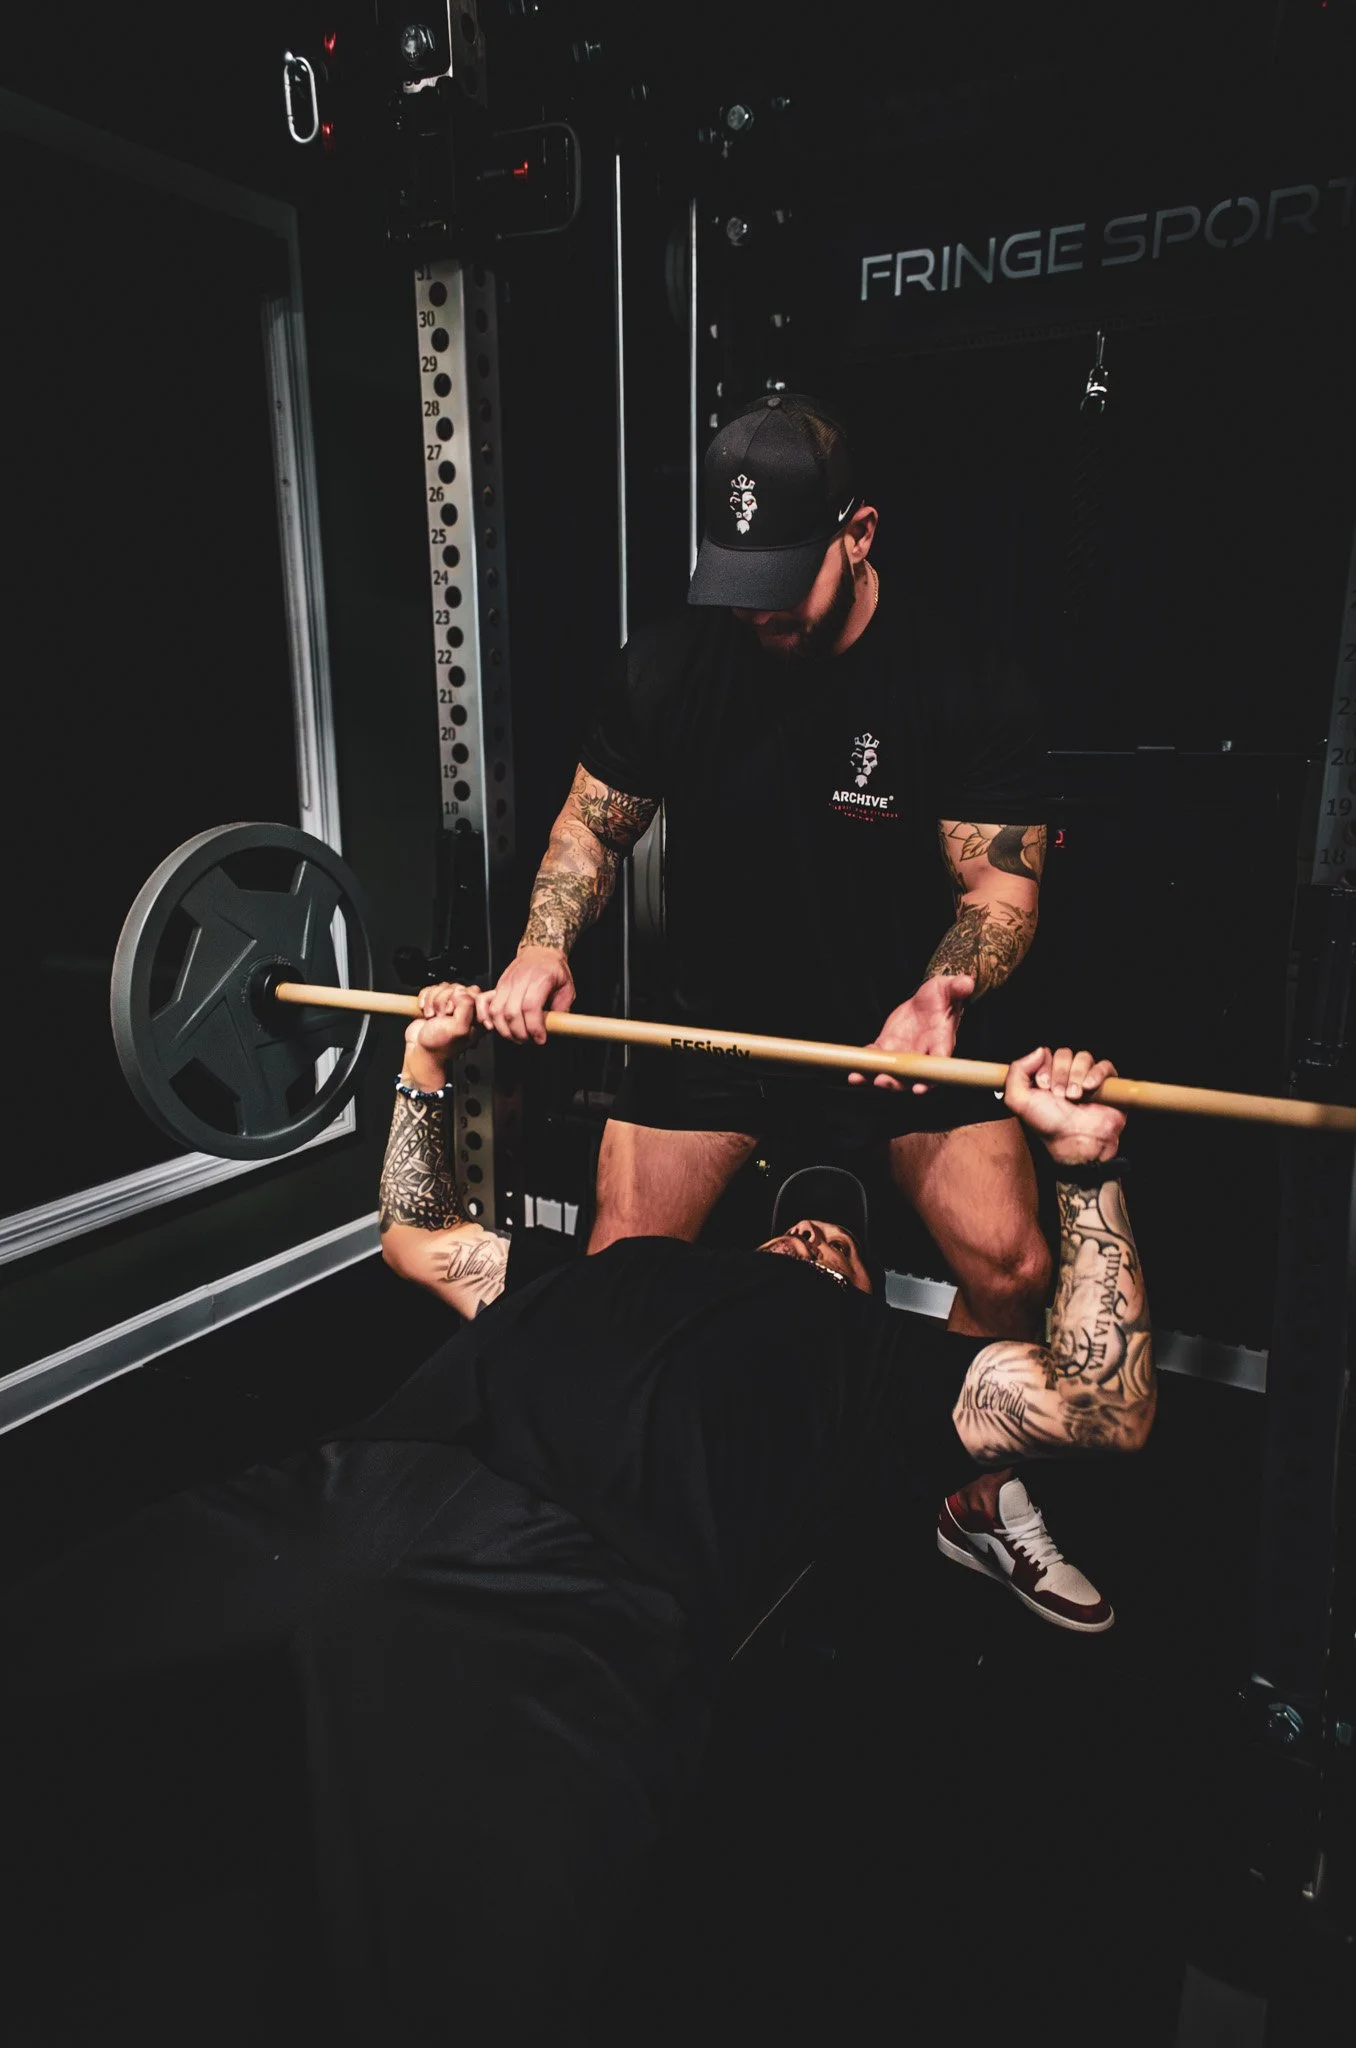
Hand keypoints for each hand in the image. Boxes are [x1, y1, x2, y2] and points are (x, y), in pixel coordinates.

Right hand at [400, 982, 482, 1088]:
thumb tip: (462, 991)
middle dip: (443, 1000)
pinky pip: (432, 988)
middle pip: (457, 987)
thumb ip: (466, 1007)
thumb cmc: (439, 1045)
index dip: (459, 999)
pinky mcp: (437, 1003)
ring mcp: (451, 1005)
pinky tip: (425, 1011)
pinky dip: (425, 998)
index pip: (473, 991)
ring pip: (443, 987)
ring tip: (433, 1017)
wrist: (419, 1051)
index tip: (452, 1013)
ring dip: (433, 1001)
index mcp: (478, 1016)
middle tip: (441, 1016)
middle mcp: (467, 1010)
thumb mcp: (458, 1028)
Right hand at [476, 946, 575, 1045]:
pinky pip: (487, 1004)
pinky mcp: (498, 986)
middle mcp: (520, 980)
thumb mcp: (567, 988)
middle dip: (519, 1033)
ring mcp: (506, 983)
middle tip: (529, 1040)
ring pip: (497, 1010)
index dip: (534, 1027)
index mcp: (540, 979)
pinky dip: (488, 1019)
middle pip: (512, 1012)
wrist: (540, 952)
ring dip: (505, 1030)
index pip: (531, 1006)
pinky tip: (495, 1028)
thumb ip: (562, 1009)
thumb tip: (554, 1029)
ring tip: (516, 1037)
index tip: (540, 1038)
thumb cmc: (554, 970)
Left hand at [848, 974, 974, 1091]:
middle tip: (882, 1081)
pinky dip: (864, 1064)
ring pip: (889, 1072)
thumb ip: (958, 987)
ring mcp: (904, 1054)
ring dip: (873, 1078)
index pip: (938, 1065)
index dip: (930, 1079)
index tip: (920, 1088)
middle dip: (896, 1082)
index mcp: (941, 1043)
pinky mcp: (888, 1048)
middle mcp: (922, 1055)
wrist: (928, 1002)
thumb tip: (966, 983)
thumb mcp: (949, 988)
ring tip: (856, 1078)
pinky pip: (875, 1059)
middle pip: (910, 1077)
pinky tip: (851, 1068)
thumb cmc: (942, 997)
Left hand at [1003, 1046, 1123, 1165]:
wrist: (1076, 1141)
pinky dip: (1096, 1073)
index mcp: (1046, 1077)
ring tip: (1074, 1096)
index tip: (1043, 1086)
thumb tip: (1040, 1051)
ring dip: (1076, 1075)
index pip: (1046, 1054)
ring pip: (1084, 1057)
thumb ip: (1016, 1071)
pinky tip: (1089, 1087)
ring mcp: (1087, 1079)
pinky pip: (1105, 1065)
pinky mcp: (1107, 1085)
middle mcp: (1066, 1076)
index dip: (1044, 1067)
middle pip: (1064, 1053)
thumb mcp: (1017, 1100)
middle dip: (1060, 1073)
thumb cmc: (1048, 1124)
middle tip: (1059, 1095)